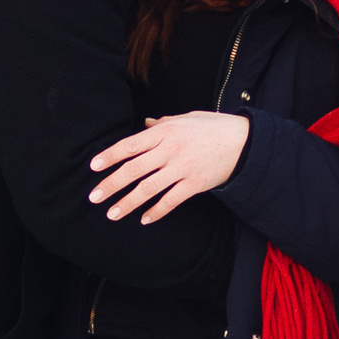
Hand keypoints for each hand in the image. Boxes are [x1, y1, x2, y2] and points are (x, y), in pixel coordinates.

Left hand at [89, 110, 248, 223]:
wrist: (244, 141)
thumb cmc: (212, 127)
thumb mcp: (185, 119)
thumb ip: (162, 124)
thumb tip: (145, 124)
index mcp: (165, 131)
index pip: (130, 145)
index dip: (110, 156)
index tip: (93, 166)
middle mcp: (170, 150)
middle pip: (134, 169)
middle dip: (112, 184)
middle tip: (94, 197)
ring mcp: (182, 168)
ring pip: (148, 188)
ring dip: (128, 203)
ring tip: (112, 214)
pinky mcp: (194, 185)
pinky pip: (171, 201)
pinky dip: (156, 211)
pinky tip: (144, 219)